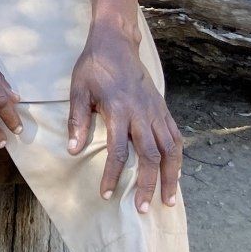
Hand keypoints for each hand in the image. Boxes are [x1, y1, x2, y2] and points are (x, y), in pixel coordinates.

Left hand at [68, 24, 181, 212]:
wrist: (116, 42)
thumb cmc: (94, 67)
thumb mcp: (78, 90)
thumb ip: (78, 120)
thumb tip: (73, 150)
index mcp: (119, 110)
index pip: (119, 151)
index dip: (113, 175)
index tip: (107, 194)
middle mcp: (142, 113)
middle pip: (150, 155)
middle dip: (148, 184)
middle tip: (143, 209)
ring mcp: (155, 111)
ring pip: (170, 149)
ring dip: (170, 176)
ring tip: (168, 199)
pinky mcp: (163, 108)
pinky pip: (175, 136)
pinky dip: (177, 157)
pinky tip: (175, 173)